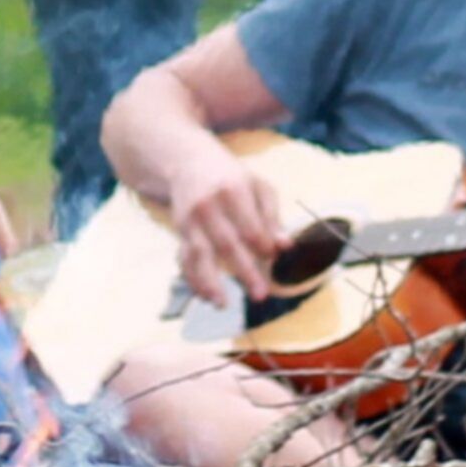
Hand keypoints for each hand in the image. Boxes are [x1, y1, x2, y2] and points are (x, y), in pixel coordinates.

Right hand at [168, 143, 285, 306]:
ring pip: (200, 255)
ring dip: (210, 282)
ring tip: (223, 304)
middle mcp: (208, 206)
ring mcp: (190, 220)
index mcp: (232, 191)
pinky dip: (194, 280)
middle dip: (243, 271)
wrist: (187, 162)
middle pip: (227, 244)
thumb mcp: (257, 186)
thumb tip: (285, 246)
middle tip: (260, 295)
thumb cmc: (230, 177)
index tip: (273, 257)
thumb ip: (272, 216)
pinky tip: (206, 297)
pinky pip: (185, 260)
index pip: (250, 225)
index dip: (262, 245)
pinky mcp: (180, 231)